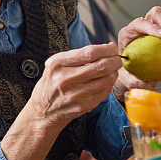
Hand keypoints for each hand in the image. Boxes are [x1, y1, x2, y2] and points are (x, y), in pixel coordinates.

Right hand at [0, 43, 120, 159]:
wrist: (42, 111)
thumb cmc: (51, 84)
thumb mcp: (55, 65)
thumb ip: (77, 56)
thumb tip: (105, 48)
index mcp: (58, 64)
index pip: (90, 52)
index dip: (106, 49)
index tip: (112, 48)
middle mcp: (65, 79)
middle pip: (101, 66)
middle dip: (114, 61)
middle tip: (117, 59)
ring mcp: (74, 94)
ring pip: (106, 80)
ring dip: (114, 74)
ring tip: (113, 70)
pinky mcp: (82, 106)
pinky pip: (103, 92)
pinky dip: (109, 85)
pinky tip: (106, 82)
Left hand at [115, 6, 160, 97]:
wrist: (139, 72)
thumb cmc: (131, 74)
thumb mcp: (128, 79)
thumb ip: (133, 81)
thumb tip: (143, 83)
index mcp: (128, 33)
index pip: (139, 22)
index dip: (151, 27)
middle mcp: (143, 25)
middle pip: (155, 12)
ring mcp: (157, 26)